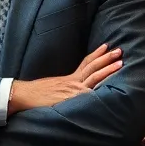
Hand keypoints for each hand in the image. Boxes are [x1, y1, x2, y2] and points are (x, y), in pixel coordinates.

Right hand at [8, 44, 123, 113]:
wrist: (24, 96)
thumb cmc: (36, 93)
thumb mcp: (54, 86)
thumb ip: (66, 86)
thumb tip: (72, 86)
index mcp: (69, 79)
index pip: (86, 63)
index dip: (97, 54)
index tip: (106, 46)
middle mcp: (73, 82)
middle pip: (93, 67)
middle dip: (107, 58)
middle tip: (120, 50)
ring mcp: (73, 91)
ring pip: (94, 77)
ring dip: (107, 69)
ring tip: (120, 62)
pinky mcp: (72, 99)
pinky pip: (88, 92)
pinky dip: (99, 88)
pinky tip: (110, 85)